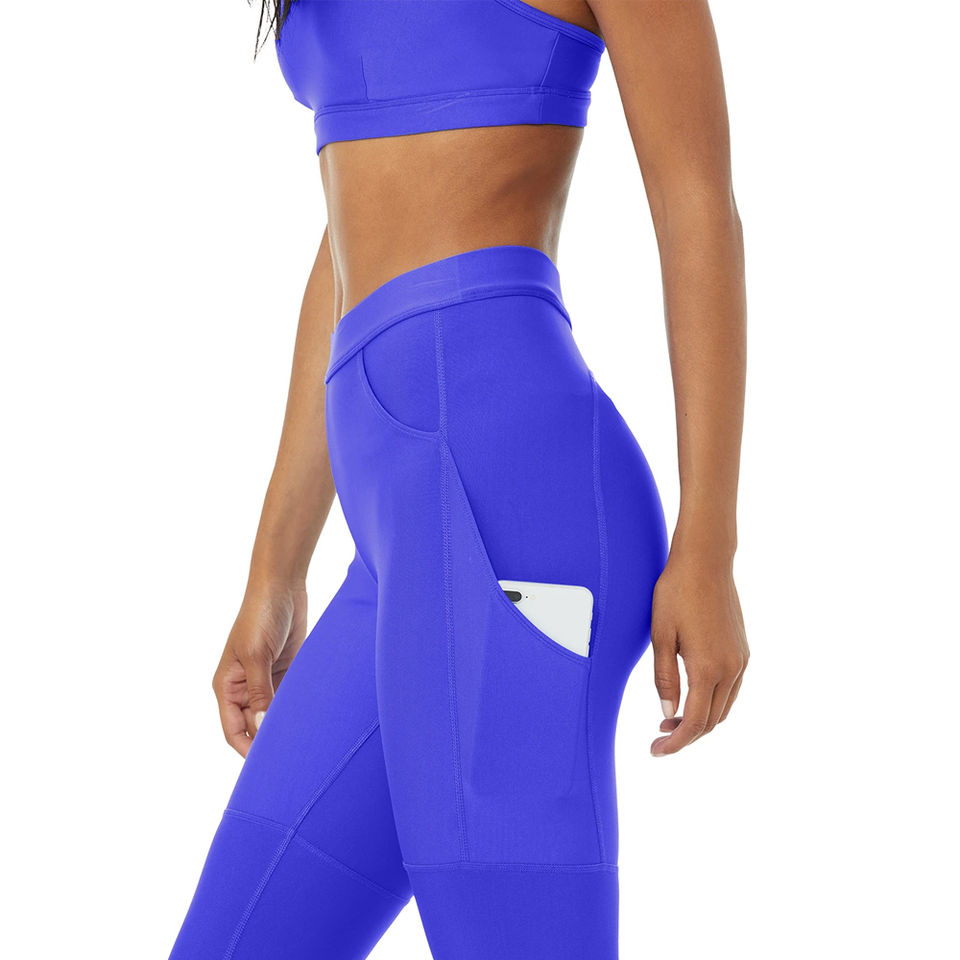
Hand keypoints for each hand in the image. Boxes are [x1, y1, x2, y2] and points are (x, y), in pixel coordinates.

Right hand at [212, 579, 307, 756]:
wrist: (283, 586)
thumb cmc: (260, 616)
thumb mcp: (257, 656)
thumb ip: (261, 692)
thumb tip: (262, 726)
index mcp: (227, 686)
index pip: (233, 730)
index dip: (247, 749)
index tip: (267, 766)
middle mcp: (245, 688)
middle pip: (254, 726)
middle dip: (269, 741)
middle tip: (292, 760)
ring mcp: (266, 681)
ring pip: (274, 715)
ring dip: (286, 725)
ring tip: (305, 744)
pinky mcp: (287, 672)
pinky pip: (290, 700)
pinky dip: (298, 710)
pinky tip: (313, 721)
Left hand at [648, 549, 747, 755]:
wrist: (705, 562)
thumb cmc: (675, 593)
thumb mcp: (660, 636)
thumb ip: (665, 678)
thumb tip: (668, 714)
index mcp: (708, 668)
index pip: (694, 722)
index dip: (676, 743)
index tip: (655, 752)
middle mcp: (731, 668)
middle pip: (712, 721)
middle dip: (686, 735)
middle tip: (659, 737)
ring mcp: (741, 659)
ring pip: (724, 708)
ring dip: (700, 720)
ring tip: (671, 720)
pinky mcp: (744, 650)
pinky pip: (731, 690)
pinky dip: (713, 703)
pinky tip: (692, 696)